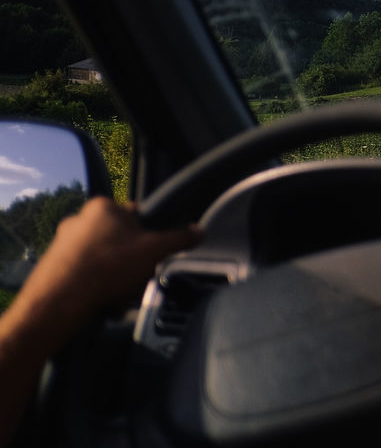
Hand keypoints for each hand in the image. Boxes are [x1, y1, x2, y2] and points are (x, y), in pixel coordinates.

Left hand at [18, 197, 199, 334]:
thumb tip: (200, 230)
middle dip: (131, 261)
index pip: (138, 216)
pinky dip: (95, 286)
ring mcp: (62, 242)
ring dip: (115, 277)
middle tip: (136, 279)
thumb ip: (180, 238)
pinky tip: (101, 301)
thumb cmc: (108, 268)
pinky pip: (85, 273)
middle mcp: (78, 219)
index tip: (152, 256)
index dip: (150, 237)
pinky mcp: (51, 266)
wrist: (57, 303)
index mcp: (103, 206)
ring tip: (118, 296)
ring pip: (103, 258)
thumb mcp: (154, 251)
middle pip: (121, 239)